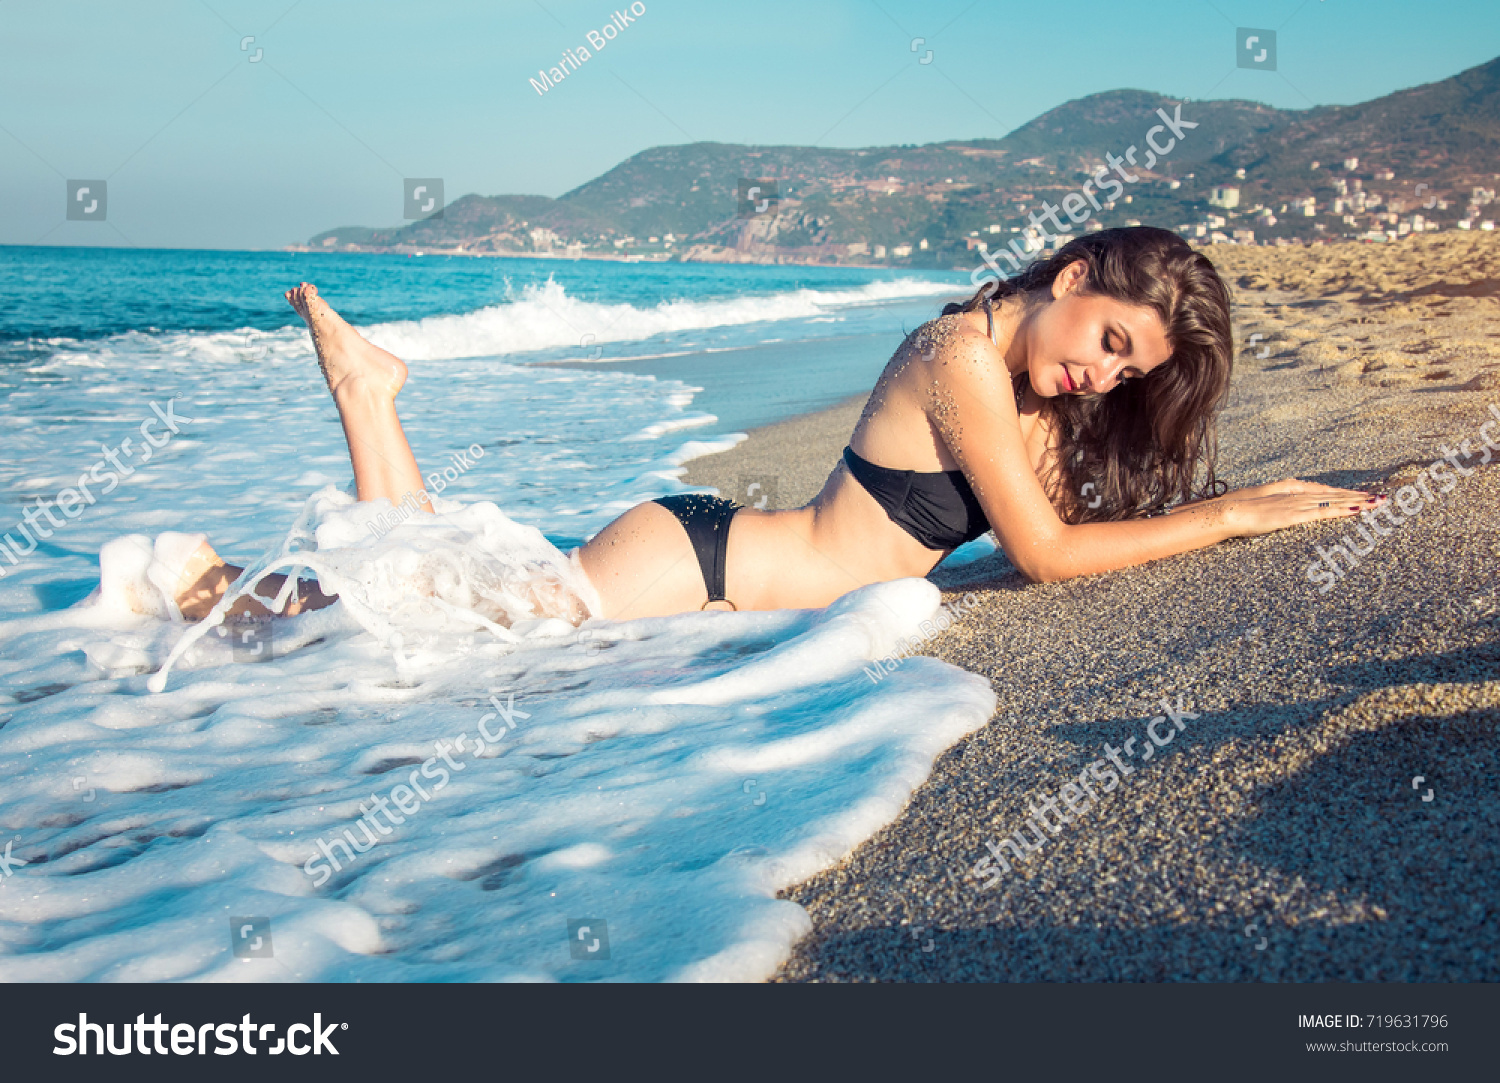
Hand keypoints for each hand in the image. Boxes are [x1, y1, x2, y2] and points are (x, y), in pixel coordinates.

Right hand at [1220, 478, 1386, 537]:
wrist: (1228, 511)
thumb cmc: (1240, 509)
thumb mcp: (1261, 503)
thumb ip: (1277, 500)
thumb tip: (1286, 506)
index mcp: (1290, 489)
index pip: (1324, 491)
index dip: (1345, 493)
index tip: (1363, 495)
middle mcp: (1298, 494)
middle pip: (1335, 494)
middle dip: (1360, 496)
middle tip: (1383, 497)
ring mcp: (1297, 504)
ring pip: (1334, 501)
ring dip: (1358, 502)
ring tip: (1379, 502)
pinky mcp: (1294, 515)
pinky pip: (1323, 512)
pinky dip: (1341, 510)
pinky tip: (1357, 510)